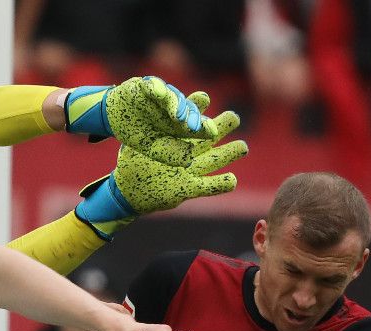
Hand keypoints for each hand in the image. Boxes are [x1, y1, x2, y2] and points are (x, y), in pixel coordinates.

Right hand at [64, 77, 216, 166]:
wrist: (113, 116)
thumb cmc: (136, 132)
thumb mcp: (152, 147)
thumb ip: (169, 153)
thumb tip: (189, 160)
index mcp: (178, 122)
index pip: (195, 122)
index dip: (204, 125)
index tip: (212, 132)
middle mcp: (173, 106)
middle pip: (187, 108)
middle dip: (192, 116)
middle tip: (194, 126)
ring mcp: (161, 95)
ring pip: (173, 97)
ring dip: (175, 105)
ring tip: (177, 116)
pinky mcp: (146, 84)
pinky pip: (152, 85)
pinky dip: (154, 87)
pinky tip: (157, 92)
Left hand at [74, 116, 246, 238]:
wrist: (127, 190)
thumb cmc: (131, 164)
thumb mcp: (133, 144)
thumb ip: (140, 129)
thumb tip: (139, 105)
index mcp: (176, 137)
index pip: (188, 119)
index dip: (196, 109)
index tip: (203, 99)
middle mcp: (187, 151)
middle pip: (208, 136)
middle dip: (222, 127)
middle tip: (234, 118)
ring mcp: (190, 171)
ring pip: (214, 160)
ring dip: (229, 154)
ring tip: (242, 147)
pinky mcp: (188, 189)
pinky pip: (208, 187)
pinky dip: (220, 185)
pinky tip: (231, 180)